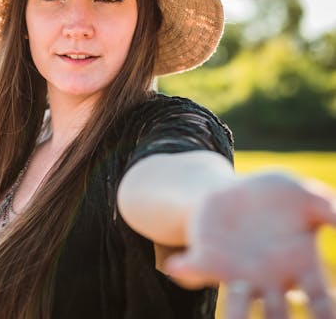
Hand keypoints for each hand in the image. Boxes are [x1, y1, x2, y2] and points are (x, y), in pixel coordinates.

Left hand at [161, 172, 335, 318]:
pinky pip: (196, 271)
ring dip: (235, 313)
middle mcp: (270, 280)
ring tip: (234, 300)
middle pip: (277, 315)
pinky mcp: (208, 259)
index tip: (327, 318)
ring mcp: (238, 273)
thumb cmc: (275, 195)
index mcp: (300, 268)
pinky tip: (175, 265)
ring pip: (236, 305)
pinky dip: (186, 271)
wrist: (234, 190)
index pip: (320, 302)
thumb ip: (328, 206)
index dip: (325, 313)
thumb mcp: (303, 193)